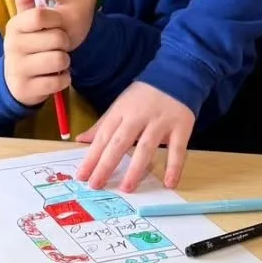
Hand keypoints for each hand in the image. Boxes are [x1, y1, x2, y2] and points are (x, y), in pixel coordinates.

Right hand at [4, 0, 70, 106]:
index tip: (57, 25)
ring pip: (60, 59)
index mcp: (14, 26)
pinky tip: (56, 77)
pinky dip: (63, 79)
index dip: (56, 19)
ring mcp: (20, 69)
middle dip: (64, 42)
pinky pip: (60, 81)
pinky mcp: (29, 89)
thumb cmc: (25, 47)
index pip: (40, 15)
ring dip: (65, 61)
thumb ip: (27, 1)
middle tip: (58, 46)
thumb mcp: (23, 24)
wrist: (13, 83)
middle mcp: (14, 46)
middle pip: (57, 38)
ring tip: (57, 60)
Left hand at [76, 83, 194, 191]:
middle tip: (96, 184)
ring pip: (146, 147)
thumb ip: (102, 125)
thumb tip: (80, 140)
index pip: (103, 137)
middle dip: (106, 164)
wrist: (178, 74)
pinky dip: (174, 167)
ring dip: (136, 169)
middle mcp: (139, 117)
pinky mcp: (181, 127)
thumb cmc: (145, 95)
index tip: (82, 176)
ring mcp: (160, 122)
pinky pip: (177, 150)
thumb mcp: (121, 105)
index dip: (91, 157)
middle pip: (120, 142)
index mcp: (121, 112)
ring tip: (126, 188)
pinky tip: (168, 183)